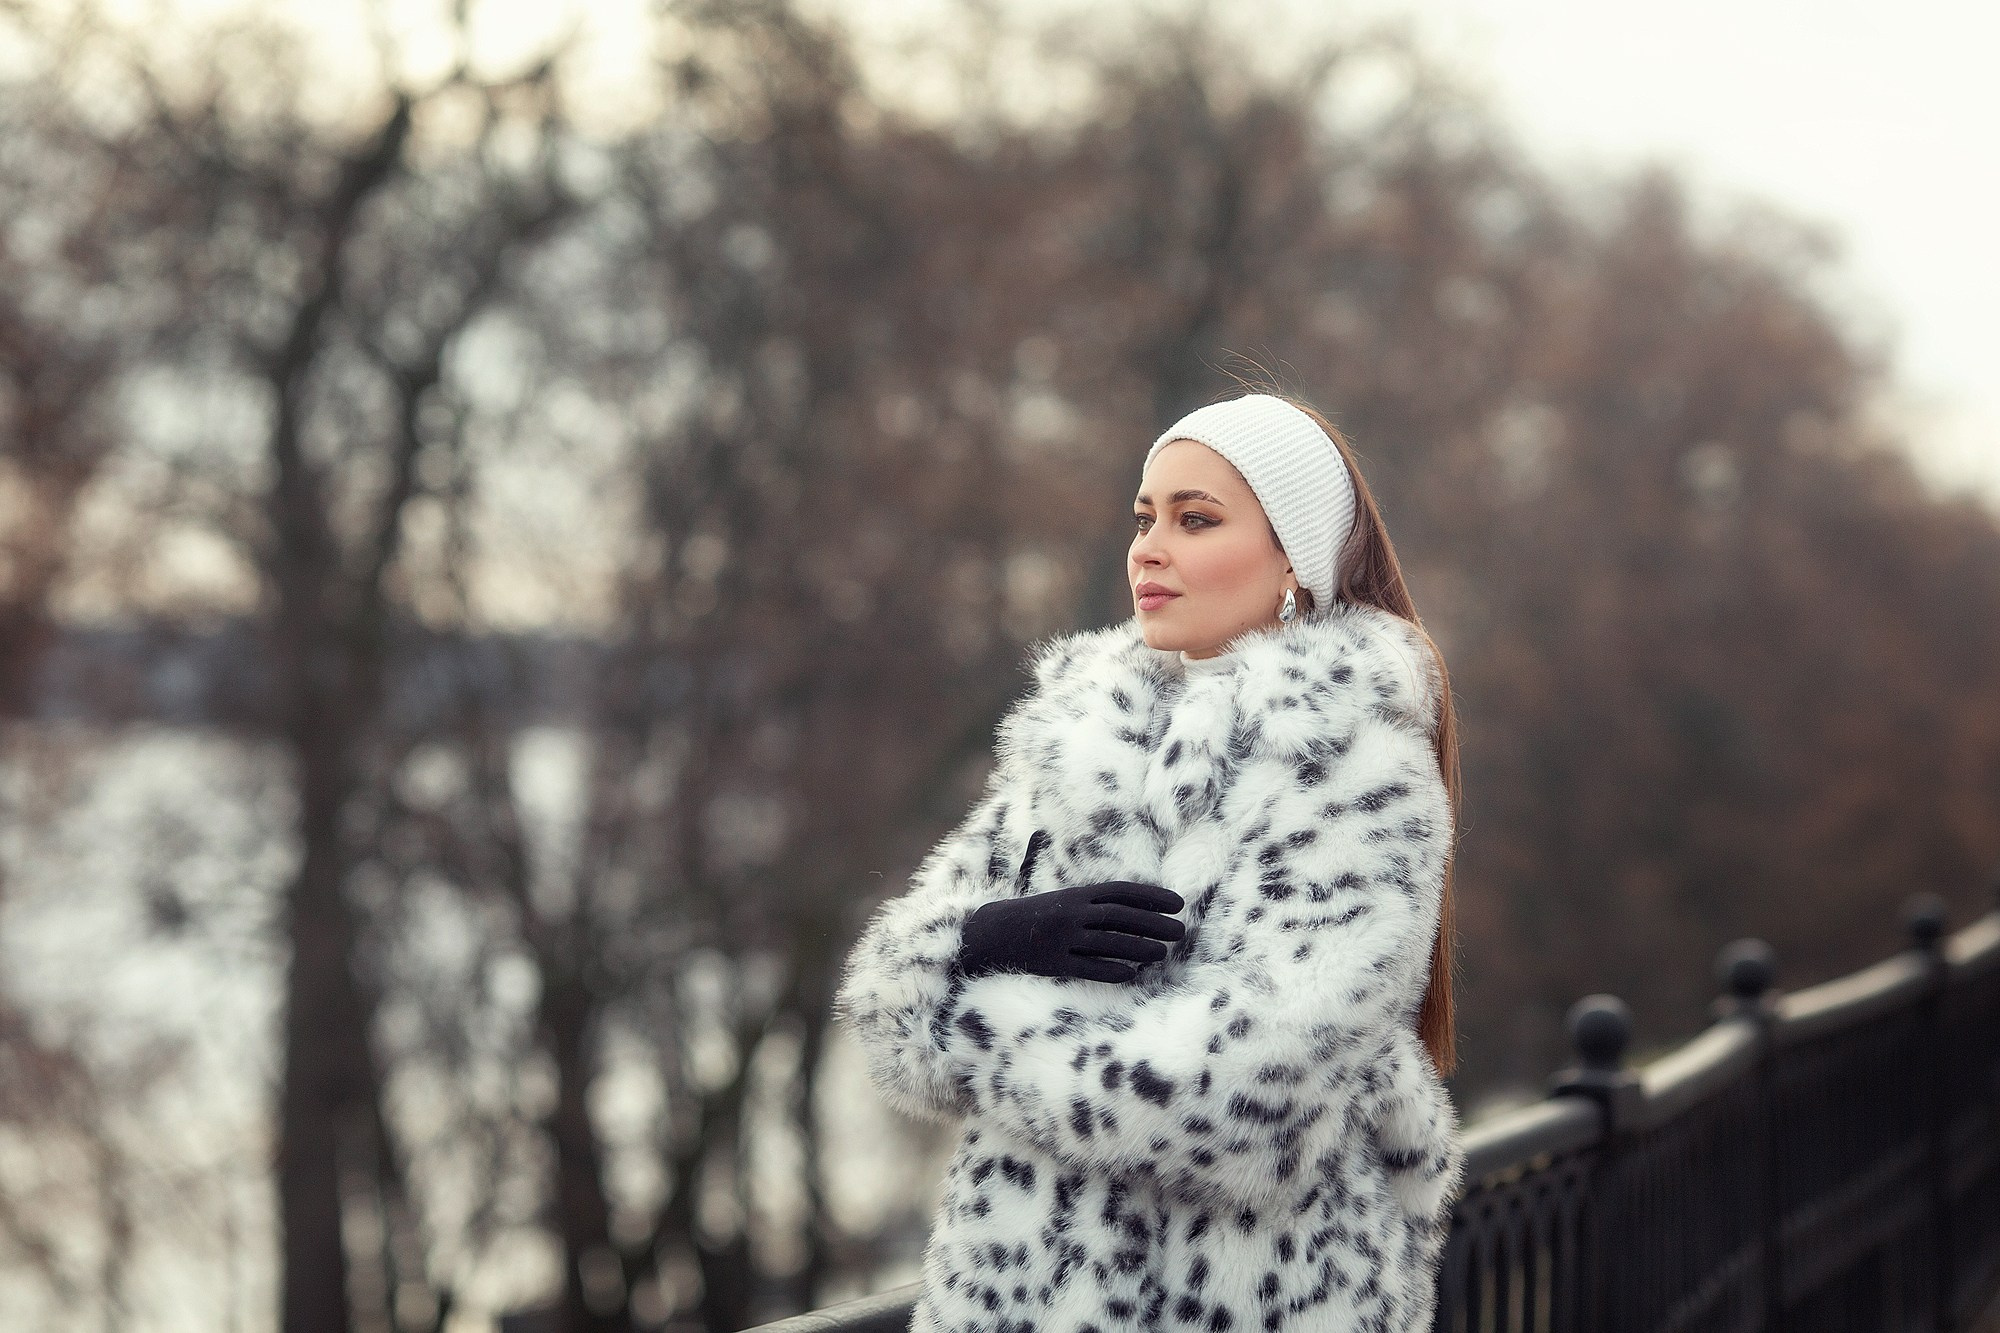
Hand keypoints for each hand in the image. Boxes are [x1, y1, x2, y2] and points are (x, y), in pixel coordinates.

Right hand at [954, 880, 1185, 983]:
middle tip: (1181, 931)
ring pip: (1108, 942)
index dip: (1152, 895)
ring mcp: (1061, 938)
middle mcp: (1071, 913)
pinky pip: (1086, 968)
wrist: (990, 932)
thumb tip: (1137, 908)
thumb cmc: (1035, 916)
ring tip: (1163, 953)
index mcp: (1076, 894)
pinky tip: (1131, 974)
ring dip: (1139, 947)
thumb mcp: (1063, 900)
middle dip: (1154, 923)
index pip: (1121, 891)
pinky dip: (1110, 970)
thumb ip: (1094, 902)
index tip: (1178, 902)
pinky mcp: (1051, 963)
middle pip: (1121, 916)